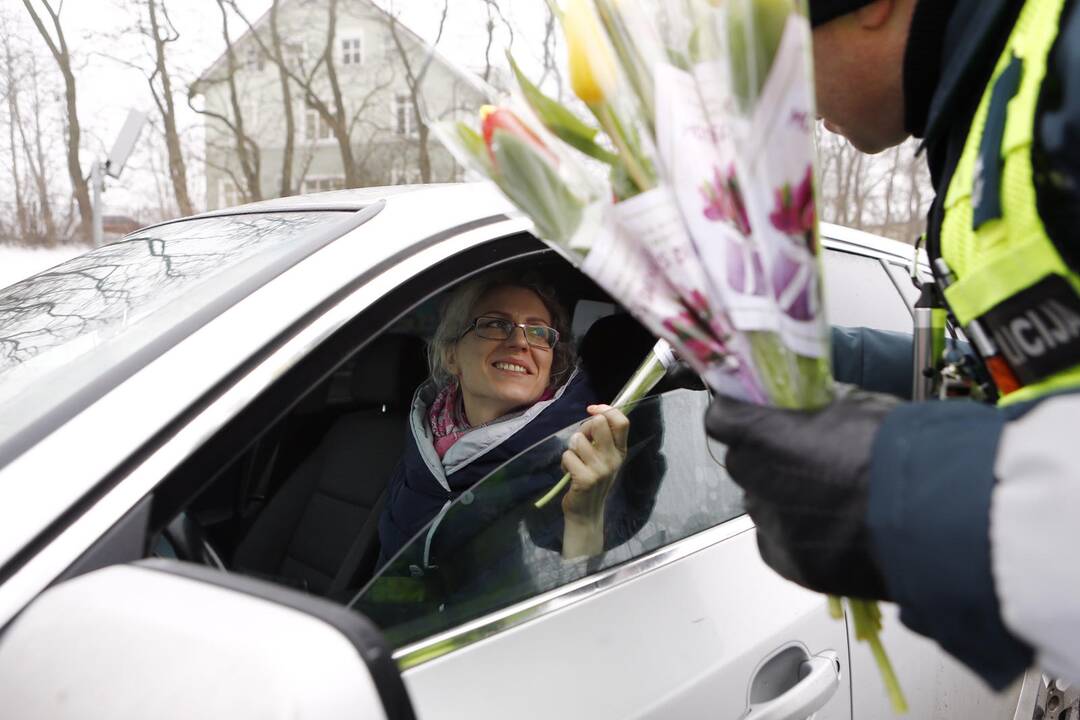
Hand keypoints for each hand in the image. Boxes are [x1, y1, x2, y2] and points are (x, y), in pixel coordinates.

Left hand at [560, 405, 628, 534]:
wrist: (586, 512)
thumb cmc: (592, 480)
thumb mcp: (603, 458)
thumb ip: (601, 437)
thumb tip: (594, 413)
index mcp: (620, 451)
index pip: (622, 422)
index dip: (606, 409)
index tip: (592, 410)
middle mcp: (614, 459)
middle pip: (598, 423)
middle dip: (584, 428)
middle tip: (580, 443)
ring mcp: (601, 470)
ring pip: (578, 439)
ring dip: (571, 449)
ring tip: (575, 462)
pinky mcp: (586, 479)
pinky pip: (568, 456)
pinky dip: (564, 463)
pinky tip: (570, 473)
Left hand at [705, 386, 899, 599]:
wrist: (937, 515)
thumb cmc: (899, 452)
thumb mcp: (856, 405)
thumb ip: (815, 409)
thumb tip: (807, 408)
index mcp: (764, 435)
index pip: (722, 417)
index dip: (738, 413)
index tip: (752, 411)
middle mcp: (758, 481)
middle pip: (743, 462)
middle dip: (766, 457)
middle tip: (805, 455)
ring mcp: (774, 526)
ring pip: (762, 504)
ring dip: (783, 498)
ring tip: (831, 497)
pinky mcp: (793, 564)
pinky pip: (778, 543)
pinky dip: (795, 535)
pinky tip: (831, 528)